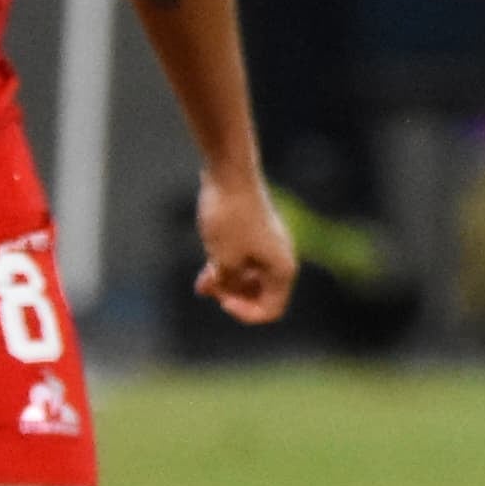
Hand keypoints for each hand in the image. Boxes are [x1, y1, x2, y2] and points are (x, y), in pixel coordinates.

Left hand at [194, 170, 296, 323]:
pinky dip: (227, 268)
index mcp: (282, 269)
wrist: (229, 173)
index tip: (222, 298)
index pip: (270, 310)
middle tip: (209, 289)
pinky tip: (205, 273)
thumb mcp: (224, 260)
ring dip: (227, 284)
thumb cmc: (230, 218)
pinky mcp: (255, 233)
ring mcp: (268, 245)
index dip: (244, 312)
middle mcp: (281, 258)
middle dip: (233, 297)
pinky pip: (245, 260)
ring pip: (250, 277)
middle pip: (261, 295)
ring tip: (202, 284)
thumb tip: (224, 288)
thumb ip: (227, 283)